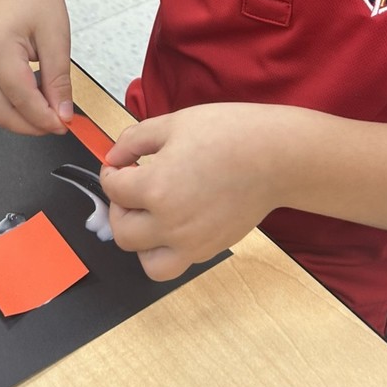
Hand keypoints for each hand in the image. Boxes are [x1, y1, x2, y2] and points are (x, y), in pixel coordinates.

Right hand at [0, 0, 73, 136]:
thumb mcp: (57, 39)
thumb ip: (58, 81)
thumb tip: (62, 115)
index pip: (20, 98)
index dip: (44, 118)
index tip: (65, 126)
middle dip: (30, 125)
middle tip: (58, 124)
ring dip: (20, 117)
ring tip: (50, 111)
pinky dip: (12, 104)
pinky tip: (35, 99)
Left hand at [100, 103, 284, 279]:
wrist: (276, 155)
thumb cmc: (228, 133)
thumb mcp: (173, 123)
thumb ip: (134, 140)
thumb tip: (114, 156)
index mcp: (156, 188)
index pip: (113, 190)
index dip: (111, 172)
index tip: (120, 165)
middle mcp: (170, 223)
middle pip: (122, 232)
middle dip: (119, 207)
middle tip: (131, 189)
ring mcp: (192, 242)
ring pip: (147, 261)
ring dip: (140, 241)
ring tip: (149, 216)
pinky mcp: (211, 248)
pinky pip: (176, 263)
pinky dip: (167, 249)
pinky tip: (174, 223)